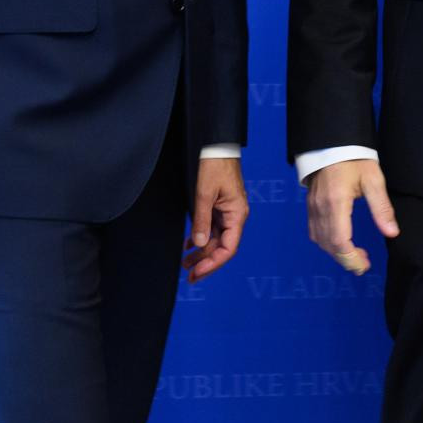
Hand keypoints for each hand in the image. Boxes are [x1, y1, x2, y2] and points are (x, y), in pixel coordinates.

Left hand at [183, 156, 248, 281]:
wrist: (217, 147)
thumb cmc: (215, 166)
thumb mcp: (204, 194)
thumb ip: (201, 220)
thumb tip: (199, 244)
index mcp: (237, 215)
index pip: (228, 248)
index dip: (212, 263)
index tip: (198, 272)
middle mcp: (234, 216)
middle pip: (222, 247)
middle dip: (205, 262)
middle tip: (189, 275)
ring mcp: (227, 213)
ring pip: (215, 240)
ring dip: (201, 252)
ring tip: (185, 263)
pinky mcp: (219, 208)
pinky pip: (211, 229)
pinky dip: (200, 239)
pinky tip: (188, 246)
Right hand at [306, 159, 398, 274]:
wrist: (332, 141)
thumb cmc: (354, 158)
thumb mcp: (373, 180)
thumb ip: (382, 208)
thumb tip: (392, 232)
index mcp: (336, 202)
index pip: (339, 241)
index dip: (351, 258)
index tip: (365, 265)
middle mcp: (320, 207)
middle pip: (329, 245)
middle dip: (346, 259)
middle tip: (364, 265)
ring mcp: (313, 207)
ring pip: (320, 240)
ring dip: (336, 252)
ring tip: (355, 255)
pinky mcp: (311, 205)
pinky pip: (314, 231)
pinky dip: (327, 242)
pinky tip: (340, 241)